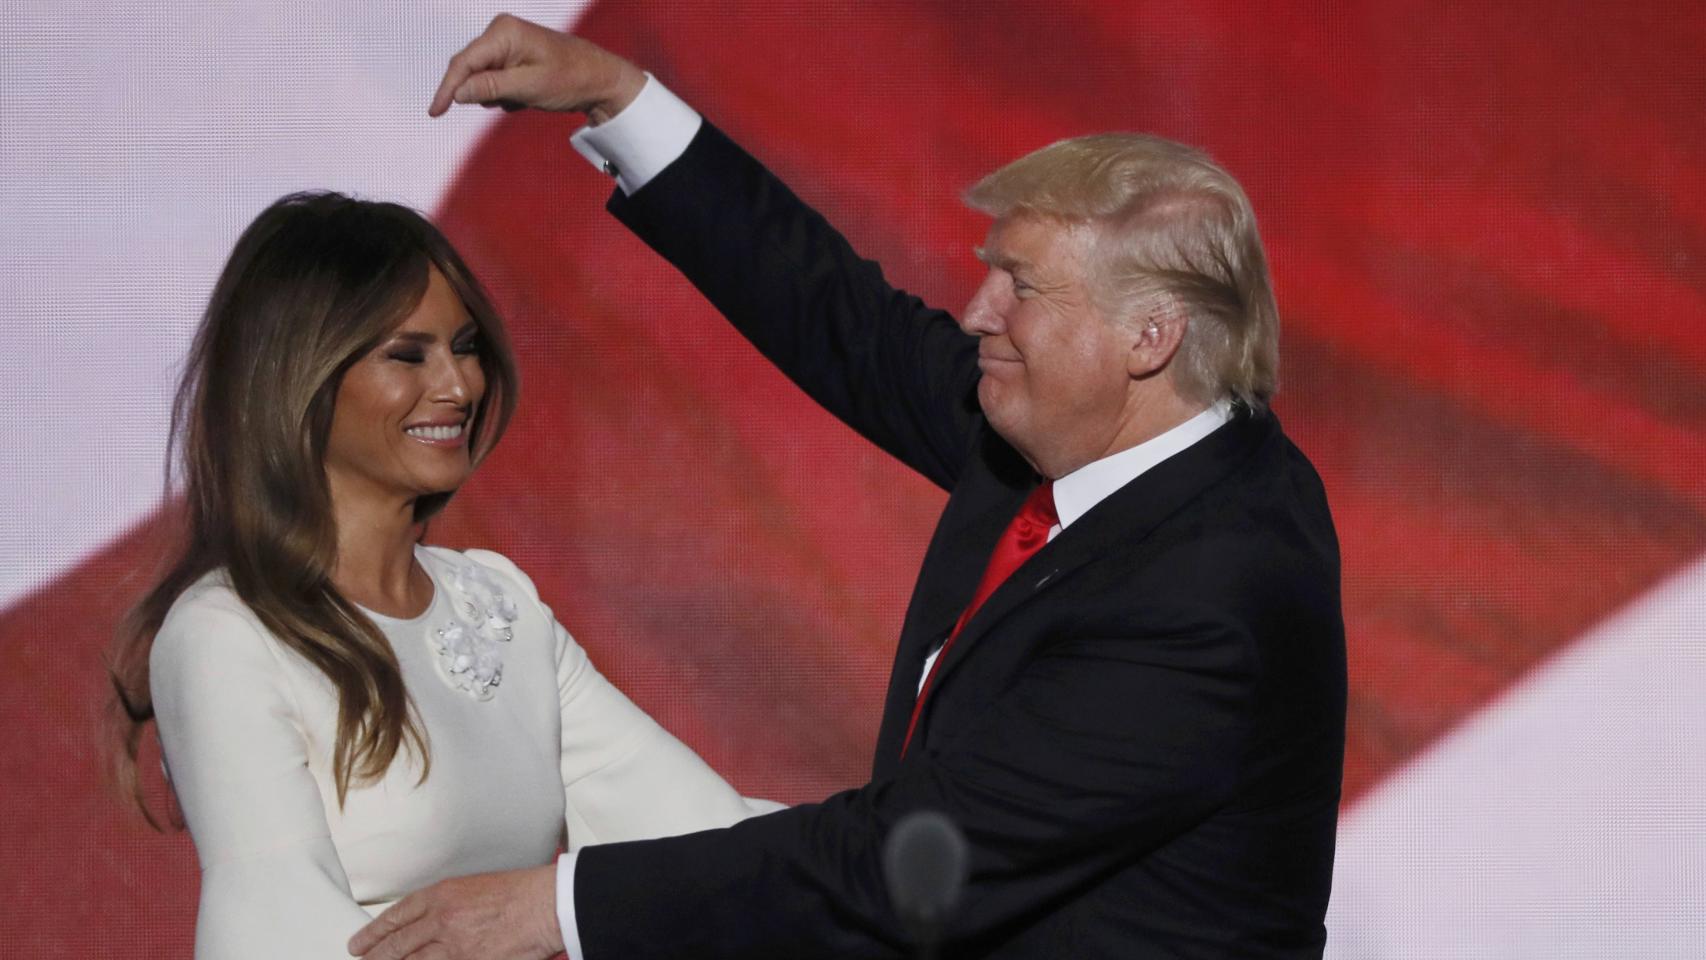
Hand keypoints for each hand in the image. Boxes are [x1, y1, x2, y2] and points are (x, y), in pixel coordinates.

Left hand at [348, 864, 563, 959]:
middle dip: (375, 957)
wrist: (546, 905)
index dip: (373, 933)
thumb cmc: (521, 893)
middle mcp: (441, 920)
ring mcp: (453, 947)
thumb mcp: (475, 888)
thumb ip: (448, 905)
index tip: (360, 943)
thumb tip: (428, 923)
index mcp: (442, 895)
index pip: (396, 916)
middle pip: (396, 945)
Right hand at [429, 13, 645, 121]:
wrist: (602, 80)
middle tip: (513, 101)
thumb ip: (491, 87)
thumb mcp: (529, 87)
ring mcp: (507, 44)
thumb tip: (457, 92)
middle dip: (481, 92)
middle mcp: (502, 32)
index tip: (434, 112)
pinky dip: (507, 94)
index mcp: (503, 32)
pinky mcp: (514, 57)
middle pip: (469, 68)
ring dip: (497, 95)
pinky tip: (529, 97)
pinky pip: (496, 81)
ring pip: (483, 78)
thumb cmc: (570, 80)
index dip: (447, 88)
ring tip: (528, 97)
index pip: (464, 62)